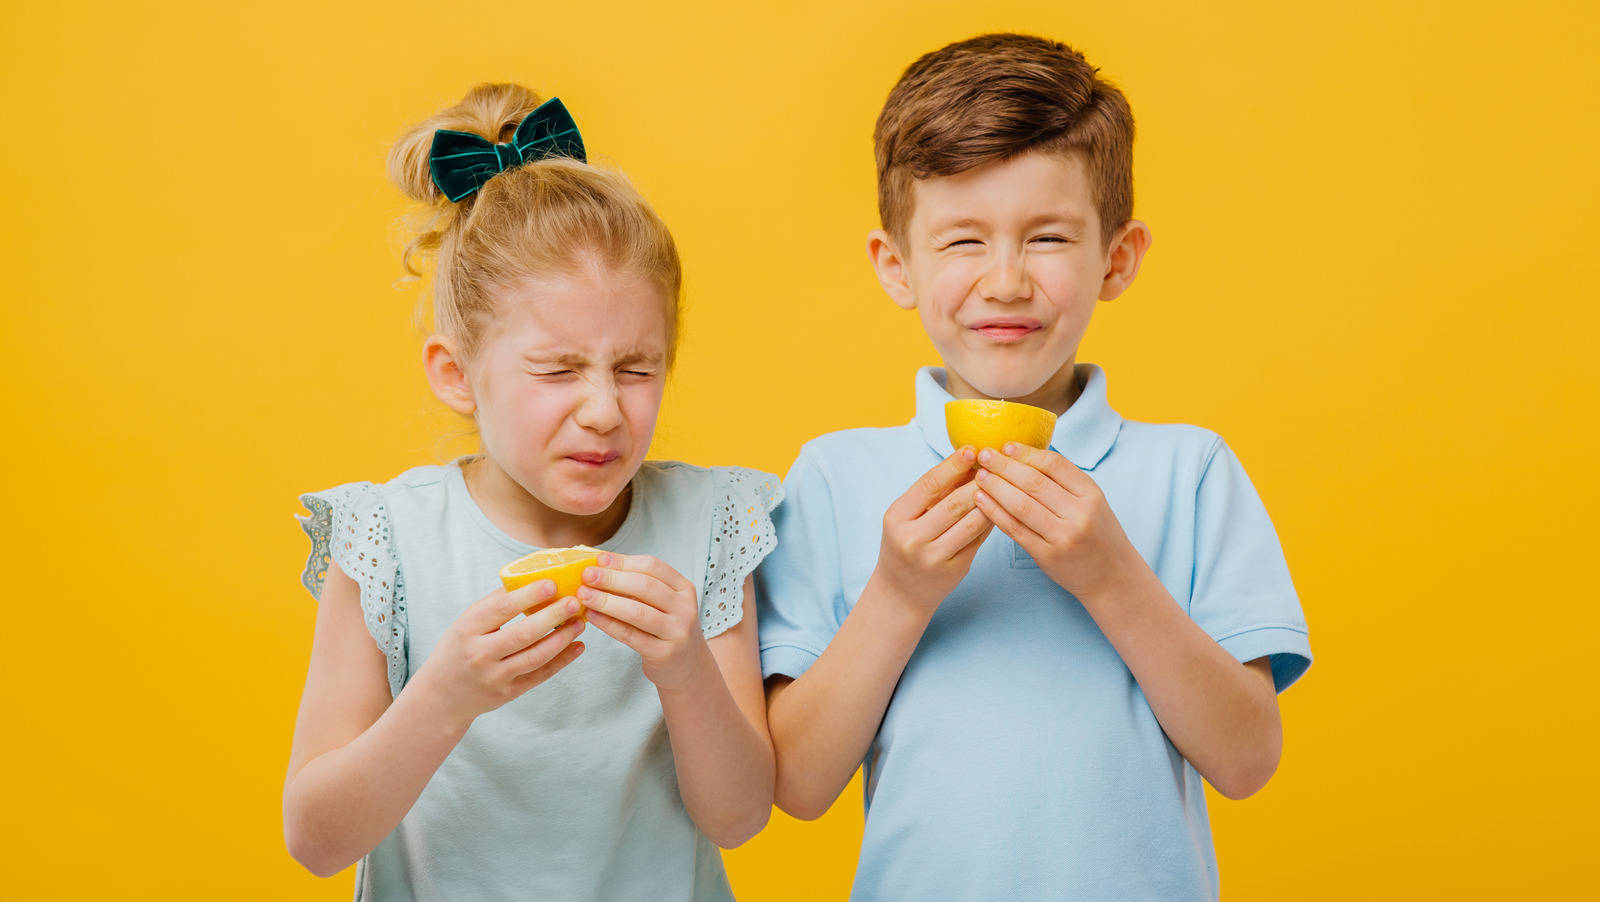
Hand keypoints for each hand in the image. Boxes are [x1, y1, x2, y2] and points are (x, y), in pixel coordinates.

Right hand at [410, 580, 586, 725]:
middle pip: (523, 633)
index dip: (529, 595)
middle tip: (574, 602)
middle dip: (553, 616)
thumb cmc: (459, 649)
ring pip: (536, 656)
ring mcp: (495, 676)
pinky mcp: (508, 693)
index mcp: (468, 629)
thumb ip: (494, 605)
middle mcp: (480, 654)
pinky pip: (540, 675)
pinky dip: (562, 661)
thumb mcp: (465, 623)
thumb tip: (531, 581)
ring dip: (562, 639)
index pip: (501, 609)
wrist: (442, 696)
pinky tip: (578, 646)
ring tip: (580, 623)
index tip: (552, 583)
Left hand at [578, 552, 711, 689]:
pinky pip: (630, 635)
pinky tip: (592, 616)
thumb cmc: (667, 628)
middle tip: (587, 575)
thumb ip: (638, 586)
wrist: (688, 667)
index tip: (599, 559)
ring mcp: (676, 632)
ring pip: (637, 612)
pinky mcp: (663, 653)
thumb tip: (600, 566)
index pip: (653, 567)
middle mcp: (684, 608)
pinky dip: (608, 624)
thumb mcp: (663, 603)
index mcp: (684, 588)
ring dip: (606, 601)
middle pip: (645, 586)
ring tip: (584, 595)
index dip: (624, 561)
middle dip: (612, 578)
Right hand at [872, 447, 994, 615]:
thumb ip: (933, 495)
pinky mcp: (954, 570)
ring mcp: (934, 557)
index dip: (953, 465)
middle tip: (996, 464)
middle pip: (954, 503)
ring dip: (991, 500)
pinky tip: (1001, 507)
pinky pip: (979, 539)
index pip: (929, 485)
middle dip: (979, 481)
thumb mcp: (906, 517)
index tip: (972, 449)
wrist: (900, 593)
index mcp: (897, 518)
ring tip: (1003, 483)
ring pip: (972, 522)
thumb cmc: (904, 545)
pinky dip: (991, 521)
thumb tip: (967, 463)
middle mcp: (913, 538)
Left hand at [973, 443, 1137, 600]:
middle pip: (1034, 482)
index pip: (1054, 465)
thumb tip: (1023, 455)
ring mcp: (1063, 536)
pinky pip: (1015, 529)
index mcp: (1091, 494)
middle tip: (984, 454)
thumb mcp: (1092, 502)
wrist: (1112, 575)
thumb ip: (1064, 482)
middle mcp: (1079, 513)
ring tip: (980, 476)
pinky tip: (981, 501)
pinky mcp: (1047, 555)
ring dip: (996, 487)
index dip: (1026, 453)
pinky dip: (995, 513)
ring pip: (1022, 505)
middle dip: (1005, 466)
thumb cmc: (1097, 533)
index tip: (1006, 445)